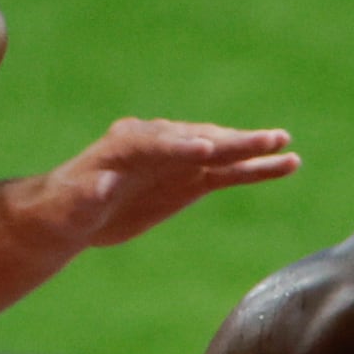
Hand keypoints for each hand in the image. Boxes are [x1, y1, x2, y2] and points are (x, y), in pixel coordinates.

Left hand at [38, 117, 300, 251]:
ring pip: (221, 152)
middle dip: (232, 142)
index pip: (159, 143)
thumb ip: (87, 194)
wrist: (72, 213)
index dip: (183, 146)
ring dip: (253, 150)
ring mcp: (179, 159)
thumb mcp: (70, 206)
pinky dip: (256, 168)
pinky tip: (288, 164)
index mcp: (124, 144)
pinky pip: (229, 172)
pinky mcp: (191, 178)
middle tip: (267, 140)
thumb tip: (100, 184)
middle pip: (199, 140)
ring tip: (286, 147)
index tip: (208, 151)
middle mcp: (157, 143)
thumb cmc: (64, 209)